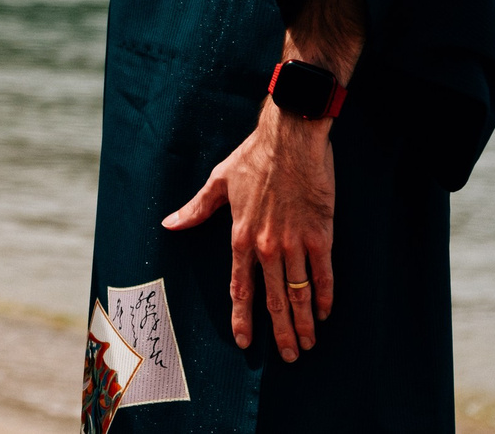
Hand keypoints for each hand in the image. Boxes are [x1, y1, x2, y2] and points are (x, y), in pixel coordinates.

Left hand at [162, 101, 336, 362]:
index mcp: (240, 236)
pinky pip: (323, 273)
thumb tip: (169, 224)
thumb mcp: (219, 182)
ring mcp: (295, 242)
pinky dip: (324, 295)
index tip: (245, 341)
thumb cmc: (254, 156)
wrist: (291, 137)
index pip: (240, 287)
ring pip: (299, 292)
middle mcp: (266, 246)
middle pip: (274, 299)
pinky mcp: (320, 234)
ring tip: (307, 343)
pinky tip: (325, 312)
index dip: (242, 317)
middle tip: (288, 355)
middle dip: (280, 331)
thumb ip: (196, 209)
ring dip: (304, 321)